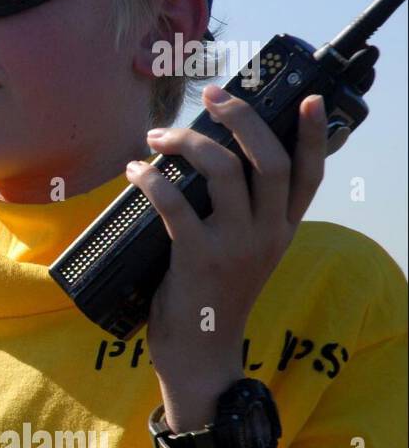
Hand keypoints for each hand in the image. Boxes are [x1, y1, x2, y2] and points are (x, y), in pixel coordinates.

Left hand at [126, 84, 328, 412]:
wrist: (201, 351)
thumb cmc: (213, 293)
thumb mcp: (245, 252)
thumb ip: (242, 212)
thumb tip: (213, 160)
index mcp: (283, 229)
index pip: (310, 175)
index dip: (312, 135)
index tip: (307, 99)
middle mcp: (267, 233)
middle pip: (269, 160)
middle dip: (242, 119)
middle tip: (213, 96)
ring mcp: (235, 245)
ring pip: (226, 171)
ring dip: (189, 141)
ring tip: (158, 135)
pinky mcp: (198, 258)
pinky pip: (175, 203)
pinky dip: (151, 179)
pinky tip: (135, 171)